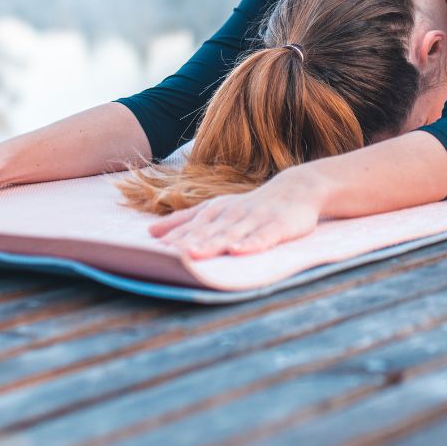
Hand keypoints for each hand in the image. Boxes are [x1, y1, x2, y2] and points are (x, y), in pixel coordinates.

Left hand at [147, 171, 321, 258]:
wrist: (296, 189)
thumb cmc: (251, 204)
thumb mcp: (216, 208)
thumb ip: (185, 220)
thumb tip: (150, 232)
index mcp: (216, 210)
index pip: (191, 226)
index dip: (173, 238)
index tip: (152, 251)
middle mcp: (233, 213)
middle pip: (207, 231)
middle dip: (187, 242)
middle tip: (166, 256)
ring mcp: (256, 219)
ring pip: (231, 234)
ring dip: (212, 244)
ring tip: (193, 255)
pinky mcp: (278, 226)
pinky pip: (263, 237)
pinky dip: (250, 244)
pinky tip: (238, 251)